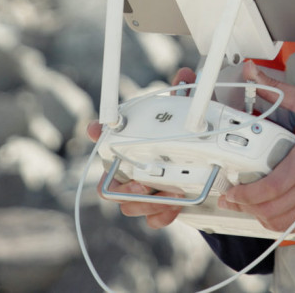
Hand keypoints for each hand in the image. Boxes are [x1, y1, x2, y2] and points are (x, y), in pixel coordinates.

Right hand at [86, 66, 196, 227]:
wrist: (199, 170)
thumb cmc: (182, 140)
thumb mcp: (185, 117)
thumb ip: (182, 97)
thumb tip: (184, 75)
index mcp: (129, 146)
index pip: (106, 137)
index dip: (98, 131)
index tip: (95, 127)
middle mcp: (128, 171)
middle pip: (108, 185)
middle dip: (123, 187)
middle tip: (140, 184)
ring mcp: (139, 193)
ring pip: (128, 205)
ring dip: (147, 203)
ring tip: (167, 195)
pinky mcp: (154, 210)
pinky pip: (150, 220)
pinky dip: (161, 216)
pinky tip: (174, 208)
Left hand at [217, 60, 294, 233]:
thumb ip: (278, 90)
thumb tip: (252, 73)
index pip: (275, 185)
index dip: (248, 193)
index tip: (232, 189)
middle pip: (275, 208)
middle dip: (246, 206)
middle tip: (232, 197)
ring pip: (284, 222)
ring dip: (260, 217)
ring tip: (246, 205)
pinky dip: (279, 222)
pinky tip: (269, 210)